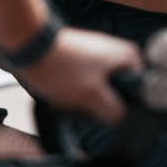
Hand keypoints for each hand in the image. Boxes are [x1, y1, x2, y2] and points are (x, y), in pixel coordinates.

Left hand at [17, 26, 142, 121]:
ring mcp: (99, 57)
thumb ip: (115, 112)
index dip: (117, 108)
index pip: (136, 96)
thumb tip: (124, 120)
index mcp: (130, 58)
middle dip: (95, 104)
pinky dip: (72, 92)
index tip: (98, 107)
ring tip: (67, 94)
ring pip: (97, 92)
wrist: (30, 46)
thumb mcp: (93, 96)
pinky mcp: (81, 61)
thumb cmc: (61, 67)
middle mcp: (118, 54)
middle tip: (79, 100)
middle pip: (115, 95)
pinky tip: (60, 90)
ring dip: (81, 100)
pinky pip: (83, 85)